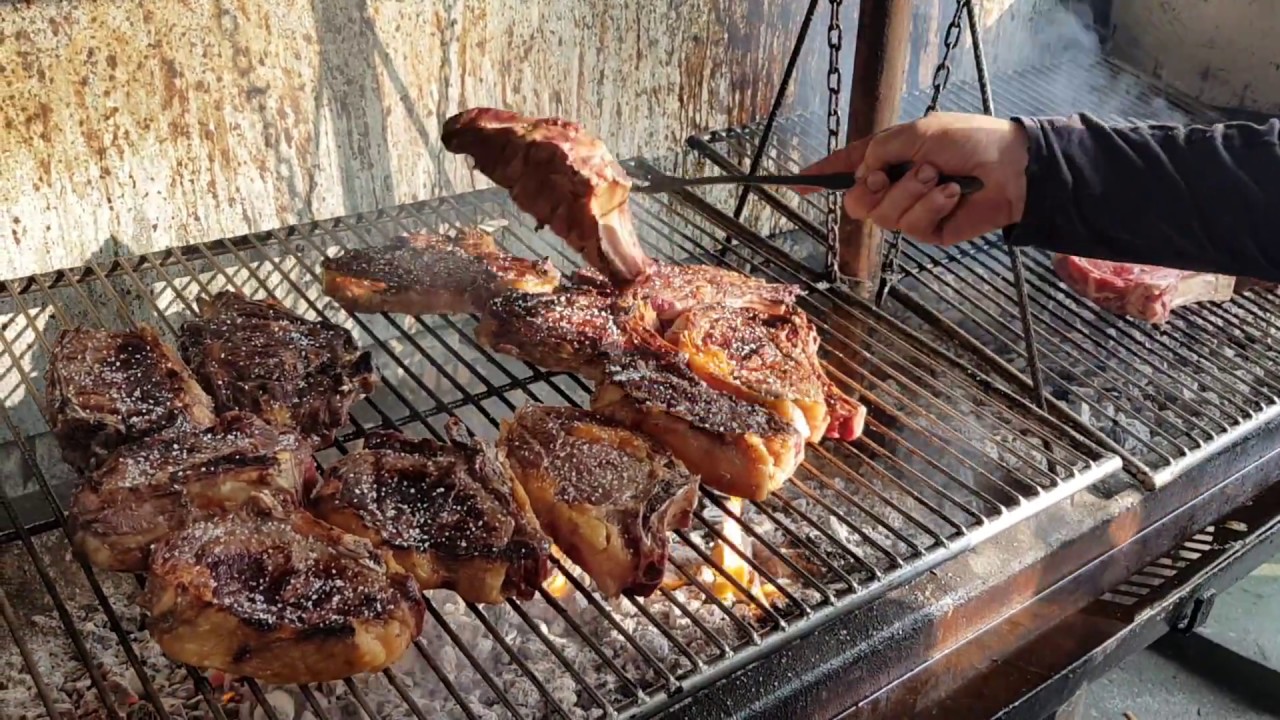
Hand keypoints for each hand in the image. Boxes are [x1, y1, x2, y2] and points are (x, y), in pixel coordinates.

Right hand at [799, 112, 1029, 245]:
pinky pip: (913, 225)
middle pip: (856, 201)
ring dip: (911, 192)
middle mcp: (895, 184)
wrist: (1012, 168)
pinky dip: (932, 205)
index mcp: (889, 156)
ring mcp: (911, 209)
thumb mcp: (918, 133)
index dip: (821, 175)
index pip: (846, 166)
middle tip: (891, 175)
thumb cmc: (969, 140)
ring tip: (939, 177)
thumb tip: (862, 173)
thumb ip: (880, 150)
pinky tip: (953, 194)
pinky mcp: (929, 230)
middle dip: (872, 188)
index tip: (796, 183)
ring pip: (883, 215)